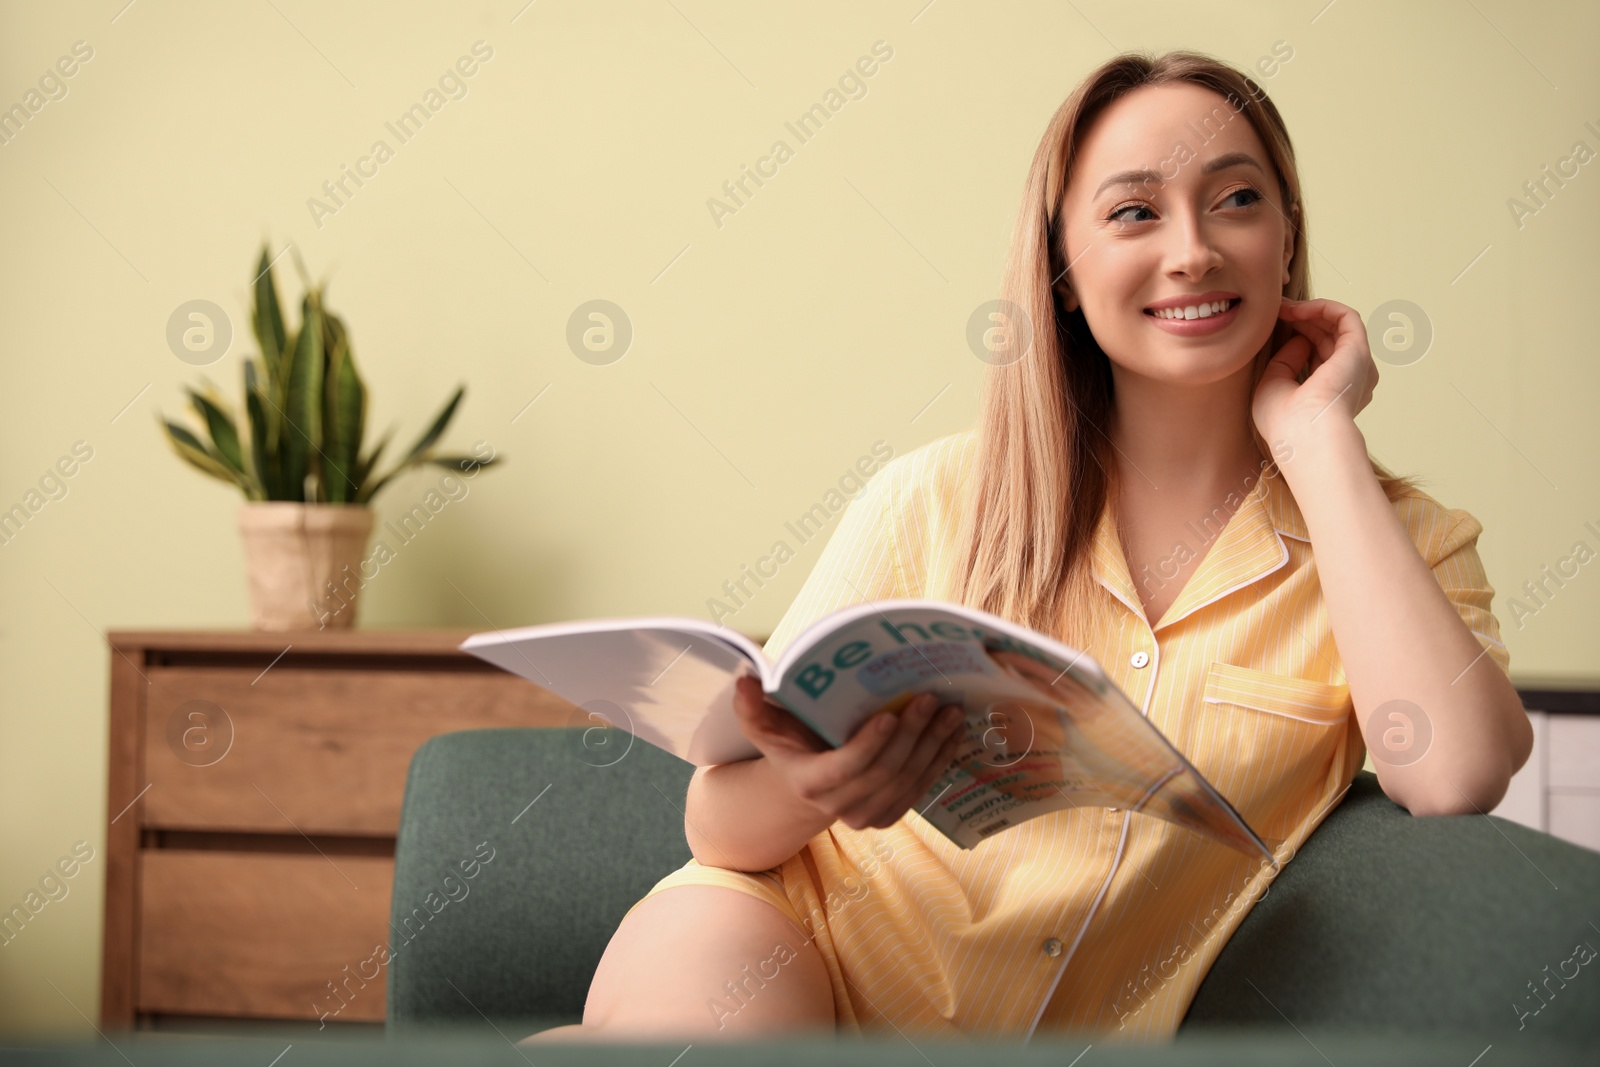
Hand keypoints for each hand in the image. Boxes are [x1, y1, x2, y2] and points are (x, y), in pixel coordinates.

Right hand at [731, 674, 966, 830]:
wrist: (806, 785)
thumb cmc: (791, 744)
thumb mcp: (767, 727)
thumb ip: (753, 707)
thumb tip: (745, 679)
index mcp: (810, 783)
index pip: (844, 768)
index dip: (868, 745)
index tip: (889, 714)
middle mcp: (840, 807)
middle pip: (884, 772)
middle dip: (911, 735)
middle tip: (932, 699)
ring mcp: (868, 816)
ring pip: (908, 781)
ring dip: (933, 746)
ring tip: (951, 712)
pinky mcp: (890, 815)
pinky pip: (921, 789)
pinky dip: (940, 760)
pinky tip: (954, 733)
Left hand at [1253, 297, 1377, 452]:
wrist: (1304, 433)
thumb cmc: (1284, 421)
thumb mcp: (1274, 387)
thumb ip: (1285, 361)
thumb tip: (1299, 340)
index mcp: (1331, 394)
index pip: (1317, 356)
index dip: (1296, 335)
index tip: (1272, 325)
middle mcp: (1349, 379)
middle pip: (1327, 338)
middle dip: (1300, 320)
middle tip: (1275, 310)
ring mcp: (1356, 365)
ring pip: (1337, 326)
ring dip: (1309, 311)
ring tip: (1282, 308)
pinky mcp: (1359, 351)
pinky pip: (1347, 317)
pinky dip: (1323, 308)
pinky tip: (1298, 310)